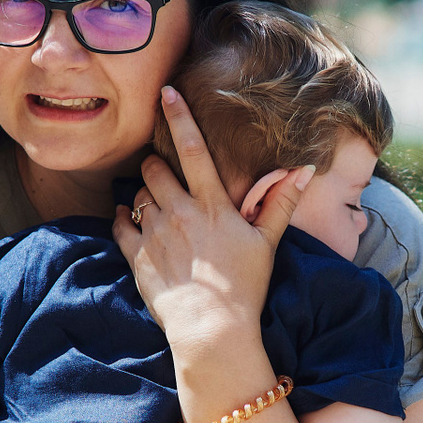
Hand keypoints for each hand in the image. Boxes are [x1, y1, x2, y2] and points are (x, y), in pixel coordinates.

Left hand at [112, 86, 312, 355]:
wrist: (213, 331)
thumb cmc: (245, 288)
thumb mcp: (267, 242)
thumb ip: (282, 202)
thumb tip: (304, 170)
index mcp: (212, 206)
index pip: (194, 149)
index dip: (179, 117)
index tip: (166, 92)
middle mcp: (179, 213)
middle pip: (155, 169)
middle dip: (156, 164)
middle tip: (164, 173)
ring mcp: (154, 235)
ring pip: (138, 195)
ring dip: (143, 193)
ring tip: (155, 205)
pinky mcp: (137, 258)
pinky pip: (118, 225)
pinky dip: (121, 219)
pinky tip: (128, 221)